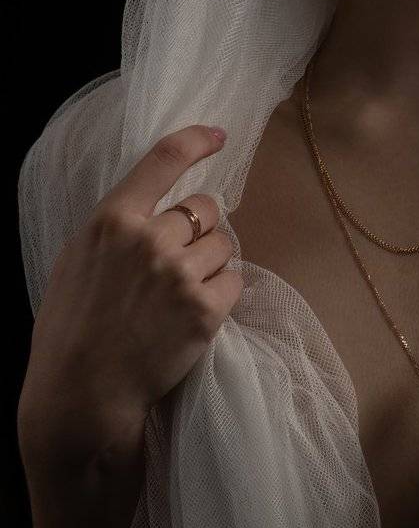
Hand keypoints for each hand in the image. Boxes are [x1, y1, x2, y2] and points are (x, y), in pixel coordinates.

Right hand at [18, 125, 241, 479]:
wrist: (82, 392)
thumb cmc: (72, 328)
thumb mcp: (78, 260)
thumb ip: (116, 228)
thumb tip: (156, 204)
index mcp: (112, 220)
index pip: (162, 160)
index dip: (196, 141)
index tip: (218, 135)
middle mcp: (149, 240)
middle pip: (205, 208)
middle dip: (200, 228)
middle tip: (179, 261)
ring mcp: (179, 275)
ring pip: (225, 244)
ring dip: (213, 261)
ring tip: (183, 293)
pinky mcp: (205, 310)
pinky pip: (236, 281)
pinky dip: (224, 293)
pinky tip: (197, 313)